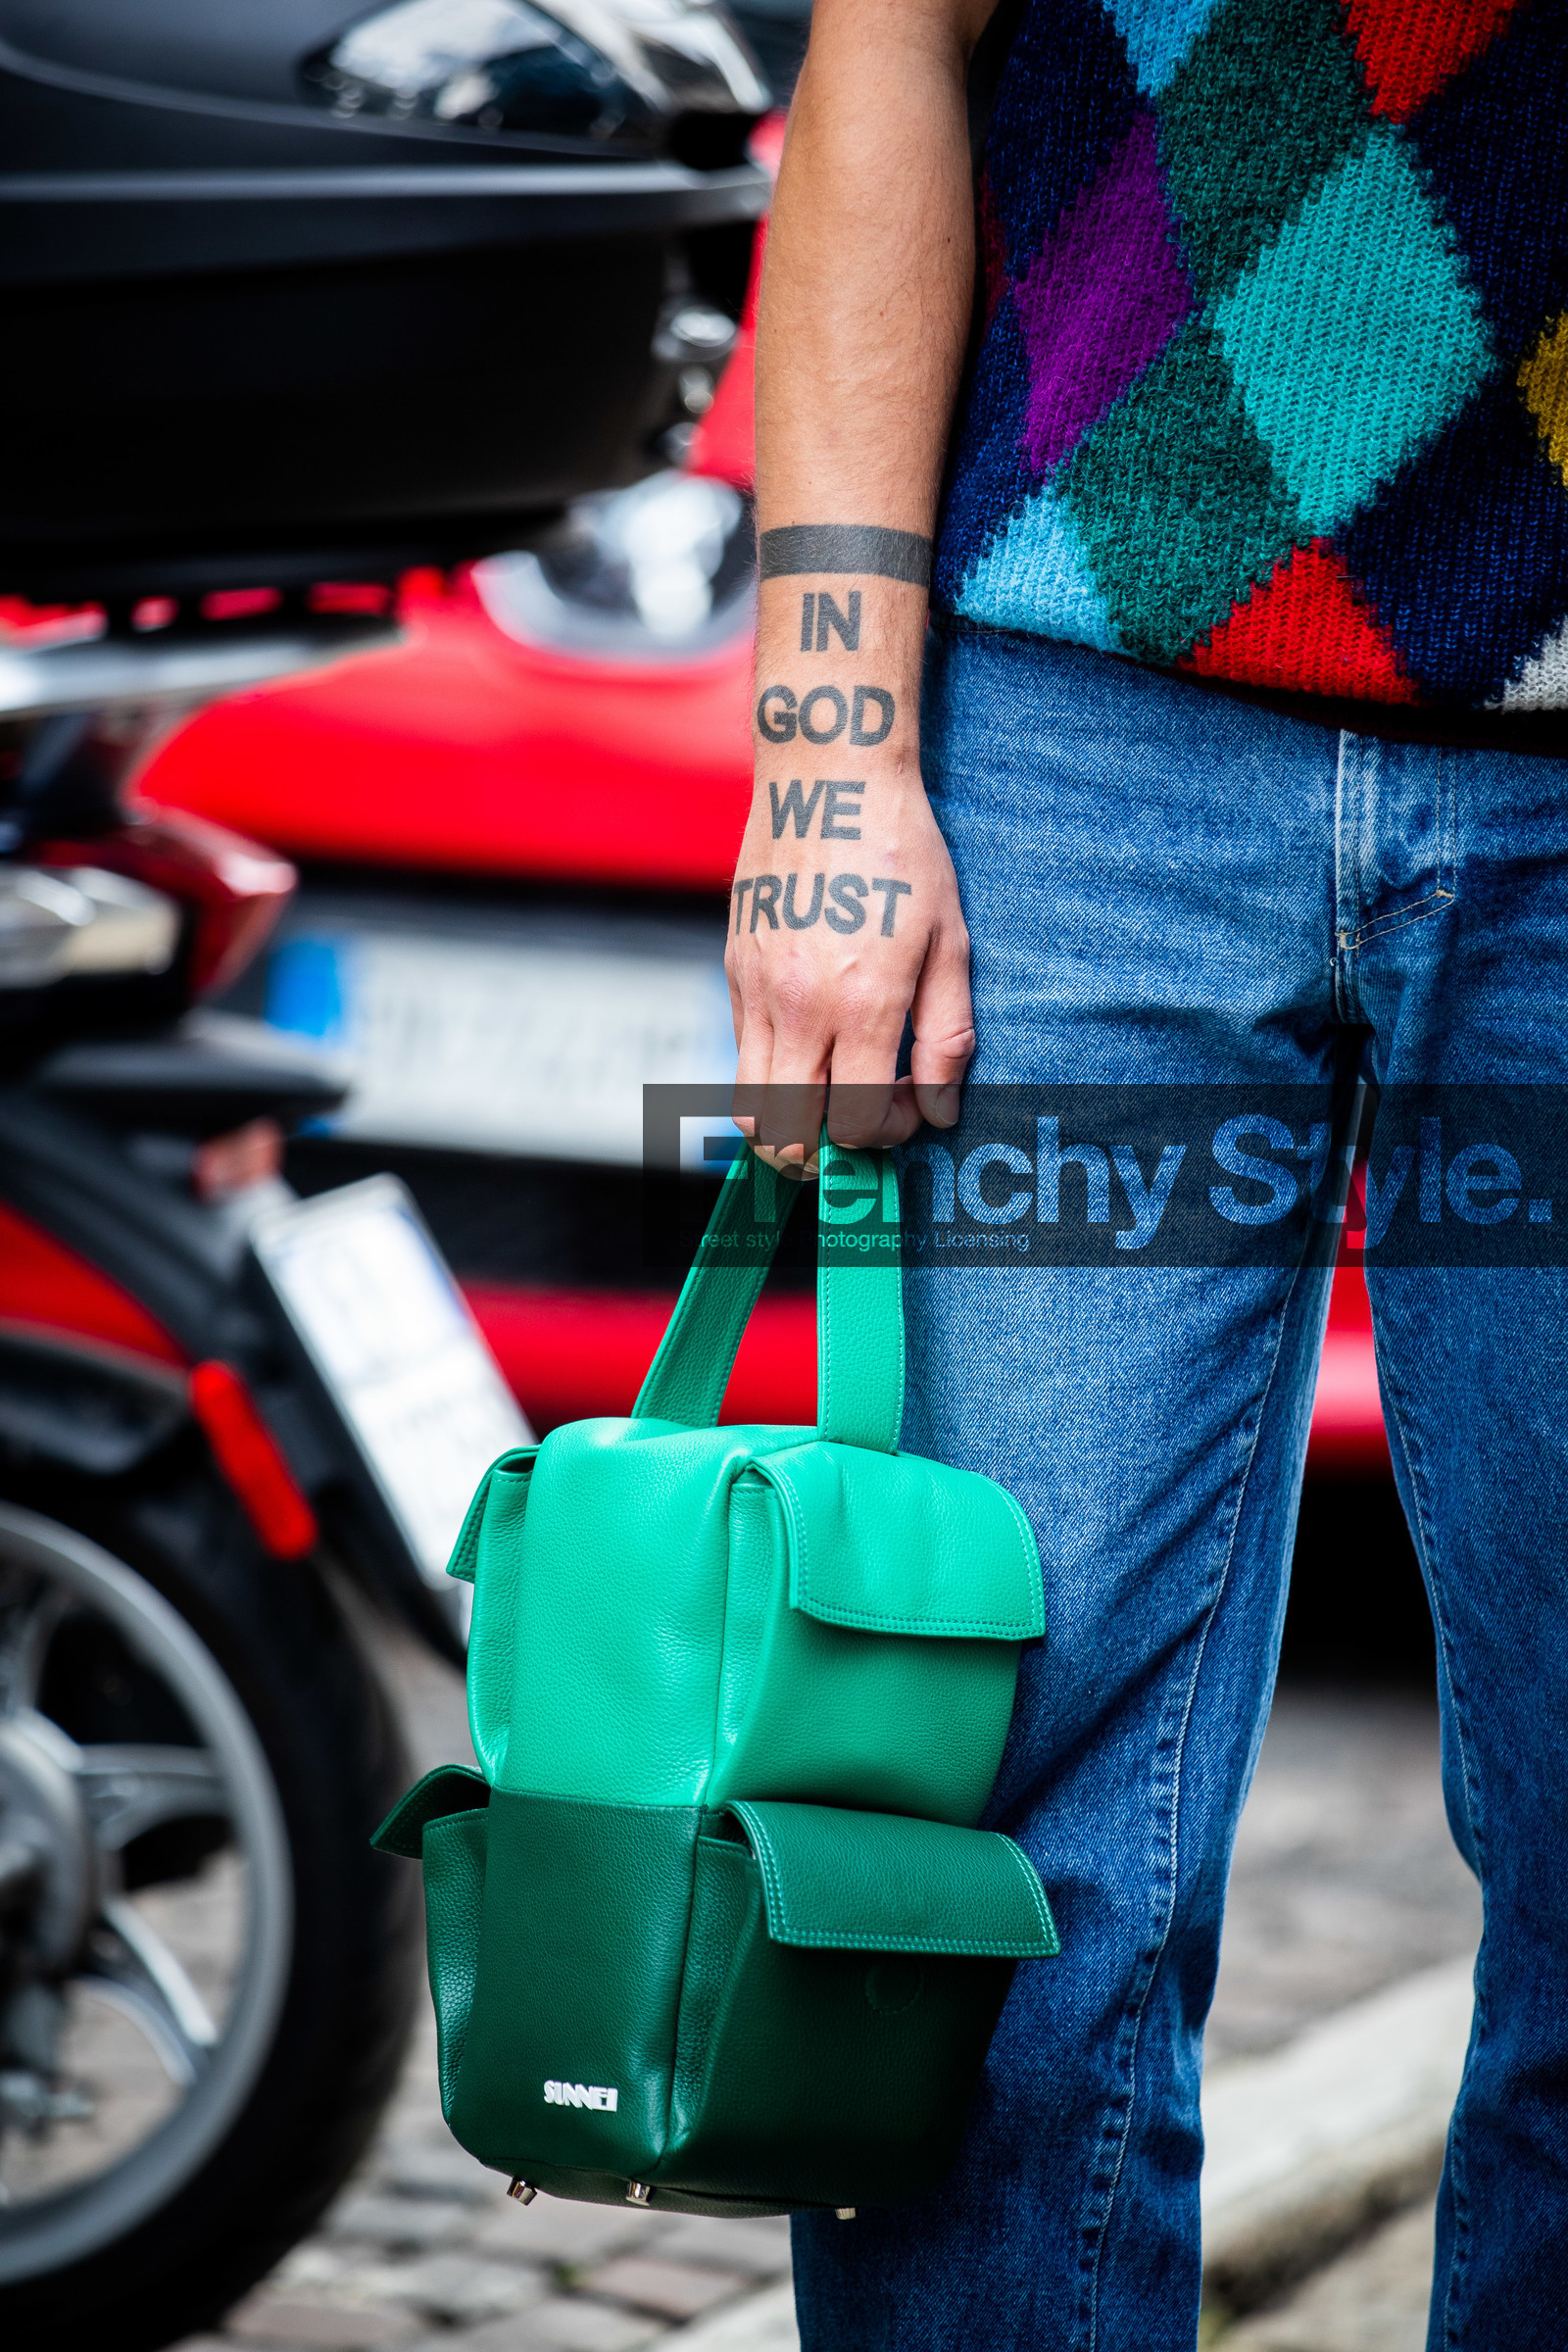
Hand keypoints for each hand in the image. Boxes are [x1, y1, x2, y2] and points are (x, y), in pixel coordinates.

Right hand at [725, 750, 972, 1165]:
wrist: (828, 777)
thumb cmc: (902, 853)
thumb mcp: (951, 944)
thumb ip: (947, 1038)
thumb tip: (937, 1111)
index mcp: (860, 1005)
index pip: (853, 1123)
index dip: (883, 1134)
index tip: (906, 1105)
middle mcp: (796, 1007)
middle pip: (781, 1133)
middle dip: (818, 1153)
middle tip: (854, 1127)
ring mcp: (754, 989)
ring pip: (746, 1102)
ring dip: (784, 1121)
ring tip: (826, 1097)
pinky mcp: (733, 967)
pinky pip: (741, 1049)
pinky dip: (771, 1069)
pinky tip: (813, 1036)